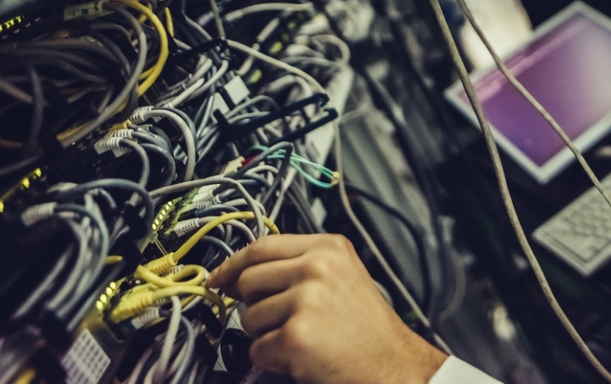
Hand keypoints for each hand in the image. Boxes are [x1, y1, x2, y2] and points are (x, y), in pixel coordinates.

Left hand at [209, 234, 446, 383]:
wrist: (392, 364)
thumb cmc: (366, 329)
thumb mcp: (341, 276)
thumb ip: (298, 266)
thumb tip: (240, 275)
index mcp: (328, 248)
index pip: (262, 245)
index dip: (234, 264)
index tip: (218, 278)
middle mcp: (317, 267)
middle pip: (248, 280)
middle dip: (254, 306)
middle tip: (283, 321)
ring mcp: (306, 299)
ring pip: (248, 318)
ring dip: (266, 336)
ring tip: (303, 339)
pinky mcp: (296, 335)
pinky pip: (257, 350)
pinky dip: (274, 360)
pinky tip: (303, 357)